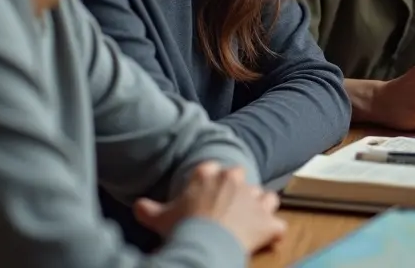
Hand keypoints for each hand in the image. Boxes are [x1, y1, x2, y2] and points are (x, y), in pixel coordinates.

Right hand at [134, 162, 286, 253]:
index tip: (205, 198)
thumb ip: (148, 208)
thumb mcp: (159, 217)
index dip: (210, 184)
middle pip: (240, 178)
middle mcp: (235, 179)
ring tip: (249, 222)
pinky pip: (277, 224)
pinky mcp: (268, 221)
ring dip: (259, 207)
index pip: (212, 170)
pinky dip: (273, 231)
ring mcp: (254, 198)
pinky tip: (266, 238)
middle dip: (236, 192)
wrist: (204, 245)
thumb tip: (137, 205)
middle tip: (225, 209)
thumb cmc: (182, 228)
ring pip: (264, 197)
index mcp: (209, 173)